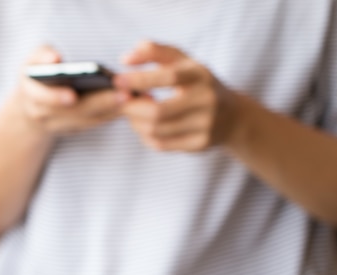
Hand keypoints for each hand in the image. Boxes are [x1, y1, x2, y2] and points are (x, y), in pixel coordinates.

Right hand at [15, 46, 129, 136]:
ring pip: (89, 120)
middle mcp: (46, 116)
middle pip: (75, 112)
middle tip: (123, 94)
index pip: (44, 99)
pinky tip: (131, 103)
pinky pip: (97, 121)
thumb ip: (42, 56)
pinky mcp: (78, 129)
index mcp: (32, 97)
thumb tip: (56, 59)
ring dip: (112, 110)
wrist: (32, 108)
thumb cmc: (36, 75)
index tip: (72, 96)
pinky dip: (114, 113)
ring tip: (133, 98)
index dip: (57, 98)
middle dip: (100, 103)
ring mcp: (63, 126)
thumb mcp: (32, 60)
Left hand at [114, 41, 237, 151]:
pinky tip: (143, 127)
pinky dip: (145, 137)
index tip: (117, 81)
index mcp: (200, 75)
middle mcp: (206, 100)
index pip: (168, 76)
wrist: (233, 116)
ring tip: (132, 113)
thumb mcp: (183, 62)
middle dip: (133, 108)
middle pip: (158, 112)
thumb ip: (154, 52)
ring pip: (156, 131)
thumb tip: (124, 59)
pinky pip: (161, 145)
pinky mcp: (200, 144)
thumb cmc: (198, 84)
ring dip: (136, 123)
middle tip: (120, 101)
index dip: (140, 79)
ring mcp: (205, 125)